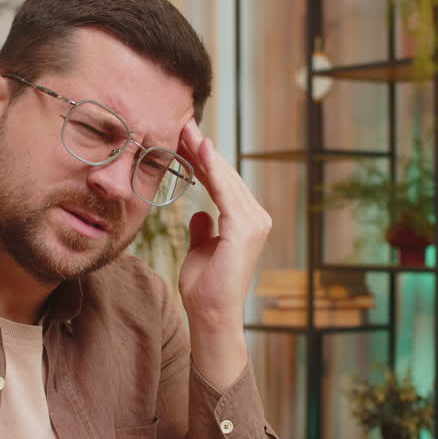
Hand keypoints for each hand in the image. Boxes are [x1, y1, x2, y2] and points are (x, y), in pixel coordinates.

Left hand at [176, 121, 270, 386]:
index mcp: (245, 222)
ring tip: (186, 129)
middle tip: (182, 122)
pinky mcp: (246, 229)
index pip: (221, 183)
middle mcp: (255, 218)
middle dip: (202, 149)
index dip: (203, 160)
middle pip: (225, 176)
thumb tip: (200, 214)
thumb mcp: (200, 252)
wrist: (211, 316)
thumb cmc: (205, 290)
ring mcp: (254, 222)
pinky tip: (202, 149)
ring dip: (205, 153)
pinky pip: (227, 192)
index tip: (183, 138)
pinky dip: (214, 170)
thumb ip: (203, 231)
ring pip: (226, 179)